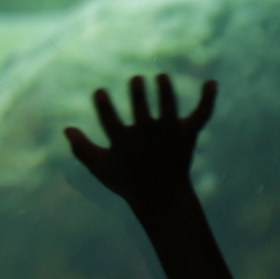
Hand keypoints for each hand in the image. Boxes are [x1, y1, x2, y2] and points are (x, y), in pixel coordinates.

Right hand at [64, 73, 217, 209]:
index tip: (101, 92)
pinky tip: (212, 83)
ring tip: (161, 78)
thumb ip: (83, 150)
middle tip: (137, 80)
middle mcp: (147, 135)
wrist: (163, 199)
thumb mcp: (102, 168)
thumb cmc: (129, 182)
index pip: (110, 118)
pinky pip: (200, 114)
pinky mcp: (187, 135)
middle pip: (142, 108)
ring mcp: (169, 134)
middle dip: (139, 92)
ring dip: (166, 89)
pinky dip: (207, 99)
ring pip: (169, 106)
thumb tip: (67, 130)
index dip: (104, 103)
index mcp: (124, 141)